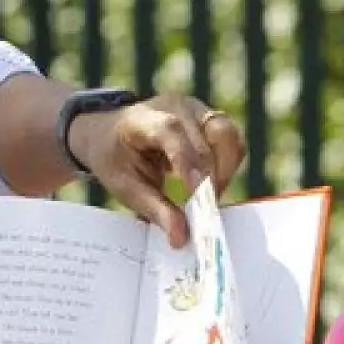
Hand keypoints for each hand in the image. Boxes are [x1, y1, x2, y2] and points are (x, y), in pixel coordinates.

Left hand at [70, 94, 245, 246]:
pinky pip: (231, 141)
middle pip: (213, 133)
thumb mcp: (125, 188)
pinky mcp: (210, 118)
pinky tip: (209, 185)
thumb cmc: (116, 160)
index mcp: (145, 118)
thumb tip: (181, 238)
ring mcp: (197, 108)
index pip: (173, 133)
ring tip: (207, 199)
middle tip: (205, 211)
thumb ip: (155, 210)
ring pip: (229, 135)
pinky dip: (228, 166)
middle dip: (214, 176)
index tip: (200, 200)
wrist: (112, 133)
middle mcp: (176, 106)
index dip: (190, 164)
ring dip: (226, 171)